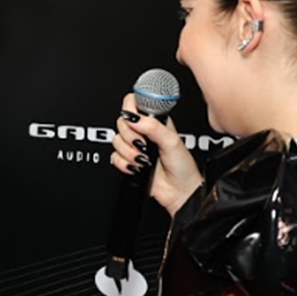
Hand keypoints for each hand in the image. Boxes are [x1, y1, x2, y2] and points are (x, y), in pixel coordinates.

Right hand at [111, 93, 201, 216]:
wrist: (179, 192)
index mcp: (154, 121)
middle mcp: (142, 132)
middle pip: (121, 122)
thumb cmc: (183, 167)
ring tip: (143, 159)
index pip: (134, 104)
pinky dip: (124, 163)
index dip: (131, 109)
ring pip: (116, 140)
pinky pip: (114, 157)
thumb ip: (153, 127)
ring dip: (129, 152)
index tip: (136, 120)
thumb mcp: (172, 142)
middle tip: (143, 143)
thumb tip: (135, 118)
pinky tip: (137, 166)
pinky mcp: (127, 161)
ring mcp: (134, 146)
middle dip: (130, 136)